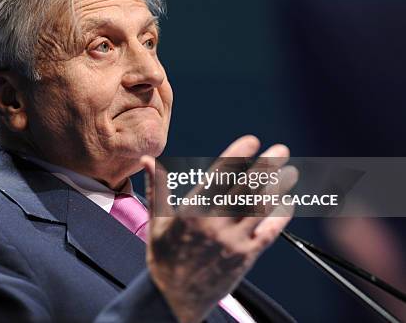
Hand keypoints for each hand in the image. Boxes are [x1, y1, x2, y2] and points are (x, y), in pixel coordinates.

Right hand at [140, 135, 297, 322]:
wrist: (173, 297)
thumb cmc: (163, 255)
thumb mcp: (156, 220)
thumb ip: (157, 187)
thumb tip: (148, 159)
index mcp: (191, 211)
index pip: (220, 175)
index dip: (238, 154)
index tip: (252, 141)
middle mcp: (214, 224)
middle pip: (247, 187)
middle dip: (267, 166)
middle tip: (281, 150)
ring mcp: (231, 241)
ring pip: (261, 208)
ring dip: (278, 187)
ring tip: (290, 172)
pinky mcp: (245, 257)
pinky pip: (268, 233)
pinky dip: (280, 217)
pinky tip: (286, 203)